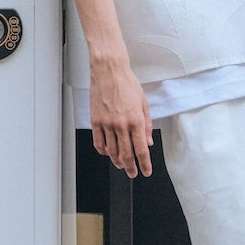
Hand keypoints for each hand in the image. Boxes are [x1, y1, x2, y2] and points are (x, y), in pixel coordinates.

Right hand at [89, 57, 152, 177]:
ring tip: (121, 165)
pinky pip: (98, 142)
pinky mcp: (96, 121)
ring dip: (117, 161)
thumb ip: (147, 124)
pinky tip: (107, 153)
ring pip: (112, 151)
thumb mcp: (144, 103)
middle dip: (131, 168)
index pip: (141, 150)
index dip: (145, 164)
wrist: (109, 71)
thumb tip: (148, 141)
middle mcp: (121, 124)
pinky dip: (103, 151)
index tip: (146, 171)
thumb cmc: (127, 83)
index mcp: (136, 120)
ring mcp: (107, 123)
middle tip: (133, 173)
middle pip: (126, 155)